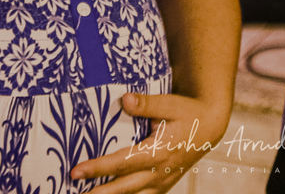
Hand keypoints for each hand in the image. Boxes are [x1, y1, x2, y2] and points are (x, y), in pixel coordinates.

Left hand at [70, 92, 229, 192]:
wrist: (210, 126)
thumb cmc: (187, 112)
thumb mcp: (170, 103)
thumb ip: (147, 104)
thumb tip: (125, 100)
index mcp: (158, 151)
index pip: (122, 162)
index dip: (98, 168)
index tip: (76, 171)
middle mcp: (159, 172)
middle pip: (123, 188)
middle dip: (97, 193)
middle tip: (74, 193)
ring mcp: (162, 182)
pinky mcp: (163, 186)